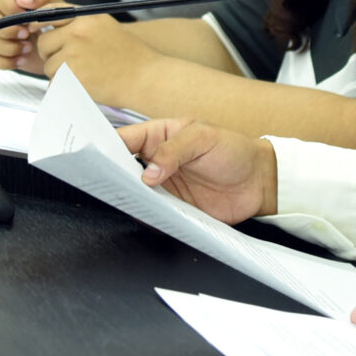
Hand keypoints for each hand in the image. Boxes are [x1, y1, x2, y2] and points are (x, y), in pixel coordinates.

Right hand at [0, 0, 73, 73]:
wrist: (58, 49)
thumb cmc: (54, 23)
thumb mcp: (53, 7)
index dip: (9, 5)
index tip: (24, 14)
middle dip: (7, 28)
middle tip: (26, 34)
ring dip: (10, 46)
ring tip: (29, 48)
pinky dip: (7, 60)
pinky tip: (22, 59)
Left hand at [30, 14, 160, 106]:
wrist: (145, 78)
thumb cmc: (129, 55)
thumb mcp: (105, 26)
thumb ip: (79, 22)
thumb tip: (45, 21)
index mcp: (86, 19)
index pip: (49, 14)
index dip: (38, 23)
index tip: (34, 29)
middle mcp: (77, 34)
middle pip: (44, 43)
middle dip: (51, 53)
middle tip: (69, 61)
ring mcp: (73, 56)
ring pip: (48, 65)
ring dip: (58, 72)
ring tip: (83, 73)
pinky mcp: (73, 77)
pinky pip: (54, 82)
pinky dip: (63, 86)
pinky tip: (83, 84)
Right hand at [118, 118, 276, 223]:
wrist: (259, 182)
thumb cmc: (233, 150)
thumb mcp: (204, 138)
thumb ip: (175, 151)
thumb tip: (149, 173)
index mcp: (160, 136)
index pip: (127, 138)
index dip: (108, 145)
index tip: (96, 155)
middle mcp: (157, 162)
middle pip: (124, 169)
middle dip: (113, 175)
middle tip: (104, 182)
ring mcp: (164, 187)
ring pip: (136, 194)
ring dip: (130, 198)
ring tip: (123, 200)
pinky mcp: (174, 210)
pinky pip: (154, 215)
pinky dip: (148, 218)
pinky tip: (146, 218)